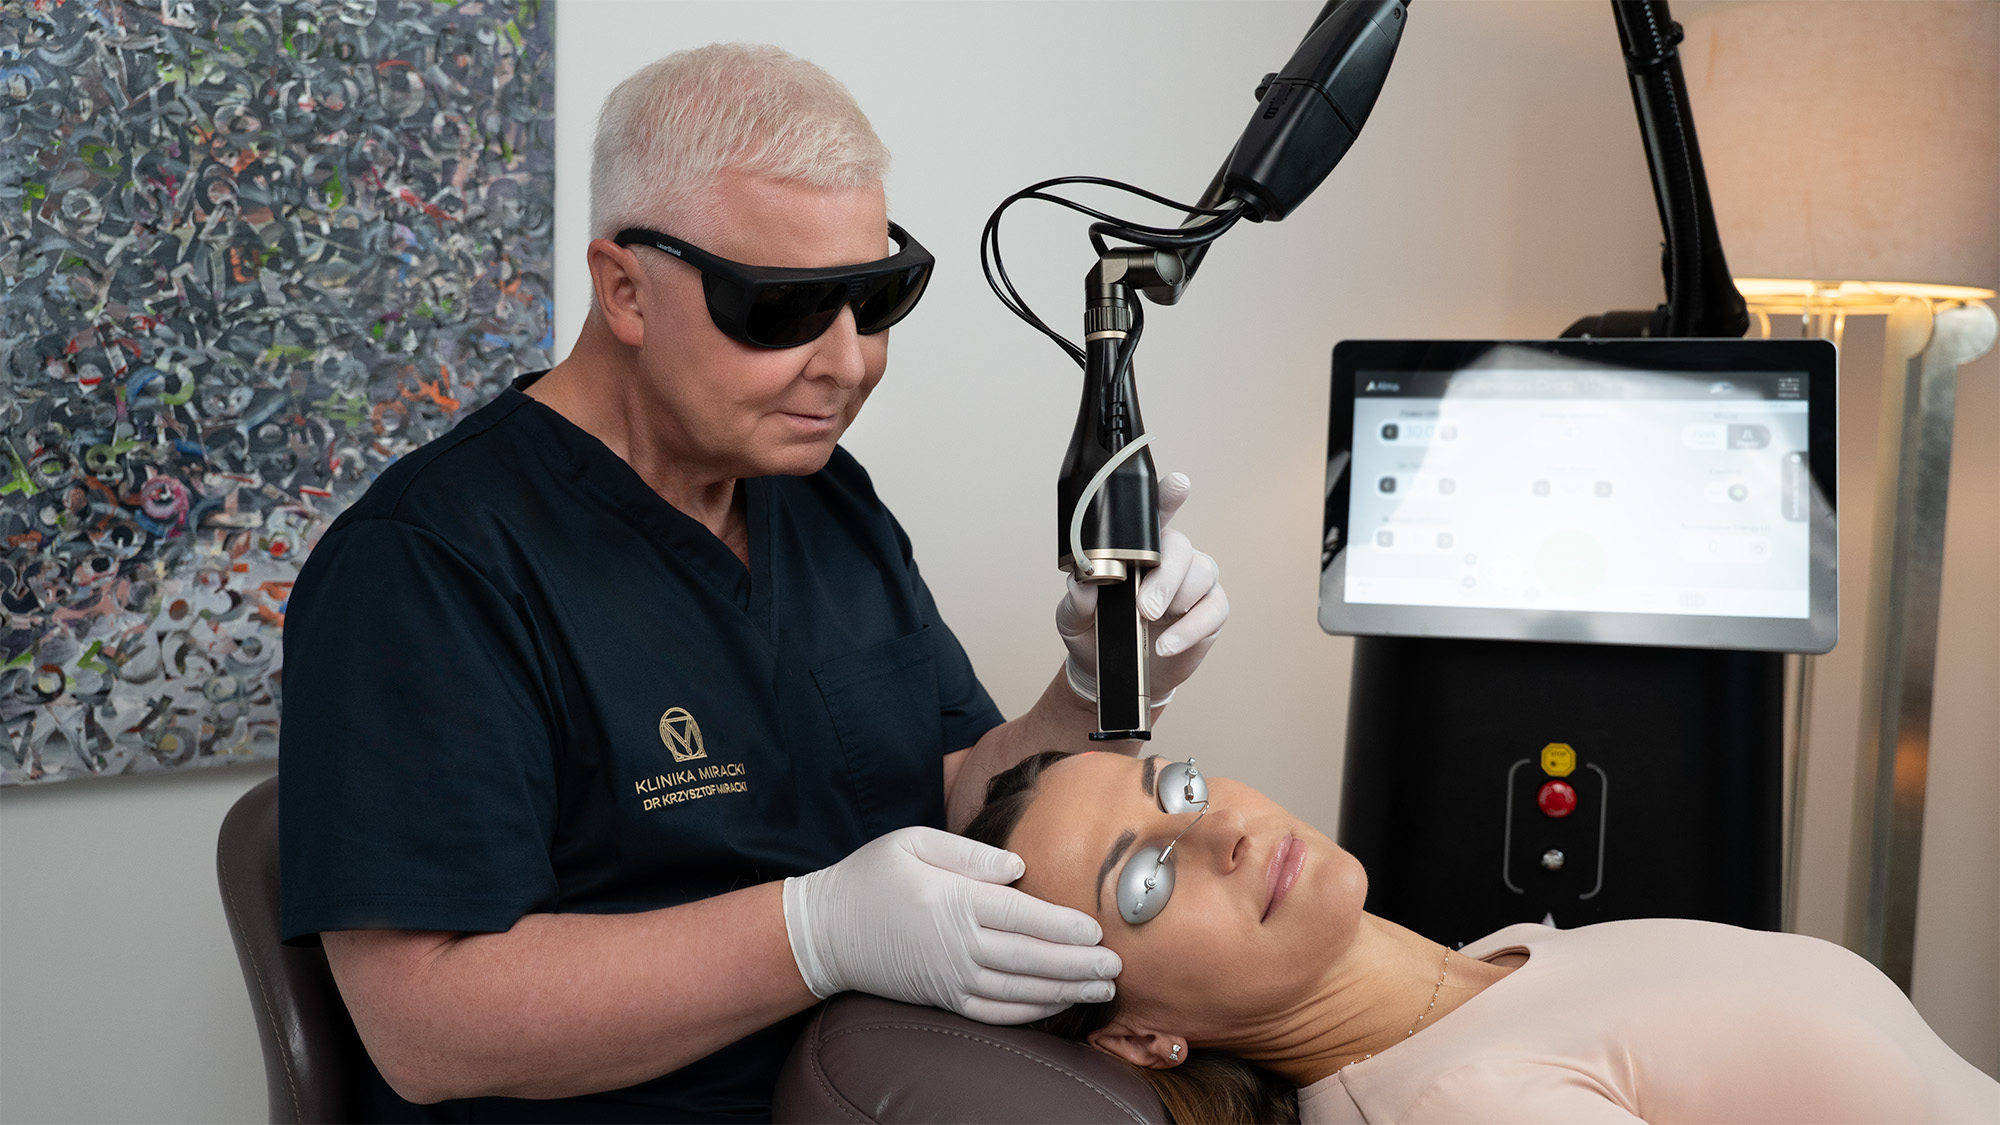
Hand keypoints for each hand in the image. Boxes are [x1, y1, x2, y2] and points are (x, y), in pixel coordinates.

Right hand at [782, 826, 1121, 1023]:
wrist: (826, 931)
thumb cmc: (871, 877)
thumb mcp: (912, 842)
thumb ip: (968, 852)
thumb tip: (1019, 868)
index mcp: (953, 900)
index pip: (1022, 916)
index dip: (1064, 926)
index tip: (1098, 930)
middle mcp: (957, 944)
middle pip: (1031, 957)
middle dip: (1079, 964)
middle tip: (1117, 966)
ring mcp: (951, 977)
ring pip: (1020, 990)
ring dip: (1065, 990)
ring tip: (1101, 988)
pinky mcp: (944, 997)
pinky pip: (995, 1011)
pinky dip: (1031, 1011)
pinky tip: (1057, 1004)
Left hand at [1057, 472, 1228, 709]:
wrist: (1111, 673)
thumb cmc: (1093, 633)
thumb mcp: (1072, 618)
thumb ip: (1075, 600)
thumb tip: (1081, 585)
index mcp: (1136, 548)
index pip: (1153, 516)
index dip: (1168, 497)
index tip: (1179, 485)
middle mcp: (1170, 558)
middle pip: (1180, 547)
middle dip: (1165, 576)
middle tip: (1144, 607)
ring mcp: (1194, 583)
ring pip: (1202, 572)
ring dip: (1177, 599)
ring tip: (1151, 623)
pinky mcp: (1210, 611)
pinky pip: (1213, 609)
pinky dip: (1190, 629)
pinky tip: (1167, 644)